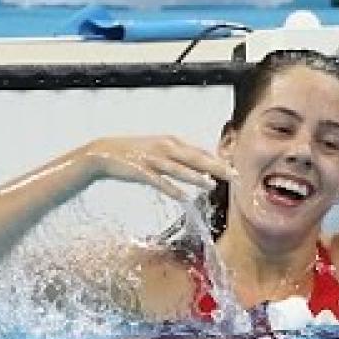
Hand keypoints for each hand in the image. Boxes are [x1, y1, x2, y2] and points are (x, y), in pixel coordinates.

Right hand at [79, 136, 236, 199]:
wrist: (104, 152)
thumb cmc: (135, 153)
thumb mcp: (159, 150)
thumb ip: (178, 156)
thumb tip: (200, 166)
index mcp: (171, 141)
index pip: (200, 152)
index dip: (217, 161)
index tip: (233, 169)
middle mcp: (165, 147)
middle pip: (196, 158)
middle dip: (216, 167)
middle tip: (235, 176)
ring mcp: (153, 158)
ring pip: (179, 169)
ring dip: (196, 178)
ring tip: (212, 186)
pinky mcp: (141, 170)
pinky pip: (159, 181)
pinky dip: (172, 189)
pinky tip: (183, 197)